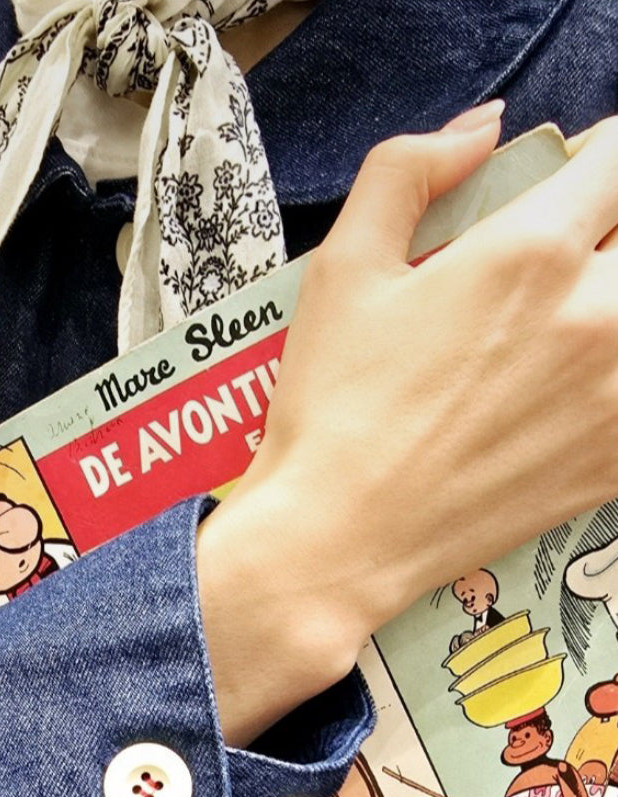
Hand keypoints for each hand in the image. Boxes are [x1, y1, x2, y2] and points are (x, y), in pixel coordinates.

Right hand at [201, 109, 617, 702]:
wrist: (339, 540)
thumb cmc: (332, 409)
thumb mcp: (343, 267)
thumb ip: (409, 169)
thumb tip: (482, 131)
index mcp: (530, 251)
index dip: (596, 162)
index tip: (569, 184)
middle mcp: (595, 315)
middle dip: (604, 238)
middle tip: (558, 266)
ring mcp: (614, 394)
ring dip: (605, 310)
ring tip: (554, 336)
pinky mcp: (615, 460)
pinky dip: (608, 379)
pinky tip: (564, 393)